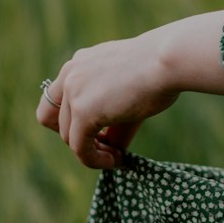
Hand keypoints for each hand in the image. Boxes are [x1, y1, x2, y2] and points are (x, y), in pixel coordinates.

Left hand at [36, 31, 178, 169]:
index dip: (70, 121)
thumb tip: (113, 150)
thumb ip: (113, 119)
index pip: (57, 99)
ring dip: (90, 152)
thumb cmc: (160, 72)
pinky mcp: (84, 112)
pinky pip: (79, 147)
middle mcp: (70, 74)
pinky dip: (94, 160)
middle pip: (54, 119)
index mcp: (79, 64)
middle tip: (107, 147)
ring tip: (115, 156)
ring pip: (68, 136)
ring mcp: (74, 92)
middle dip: (79, 137)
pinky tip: (114, 161)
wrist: (169, 61)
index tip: (96, 131)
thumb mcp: (128, 92)